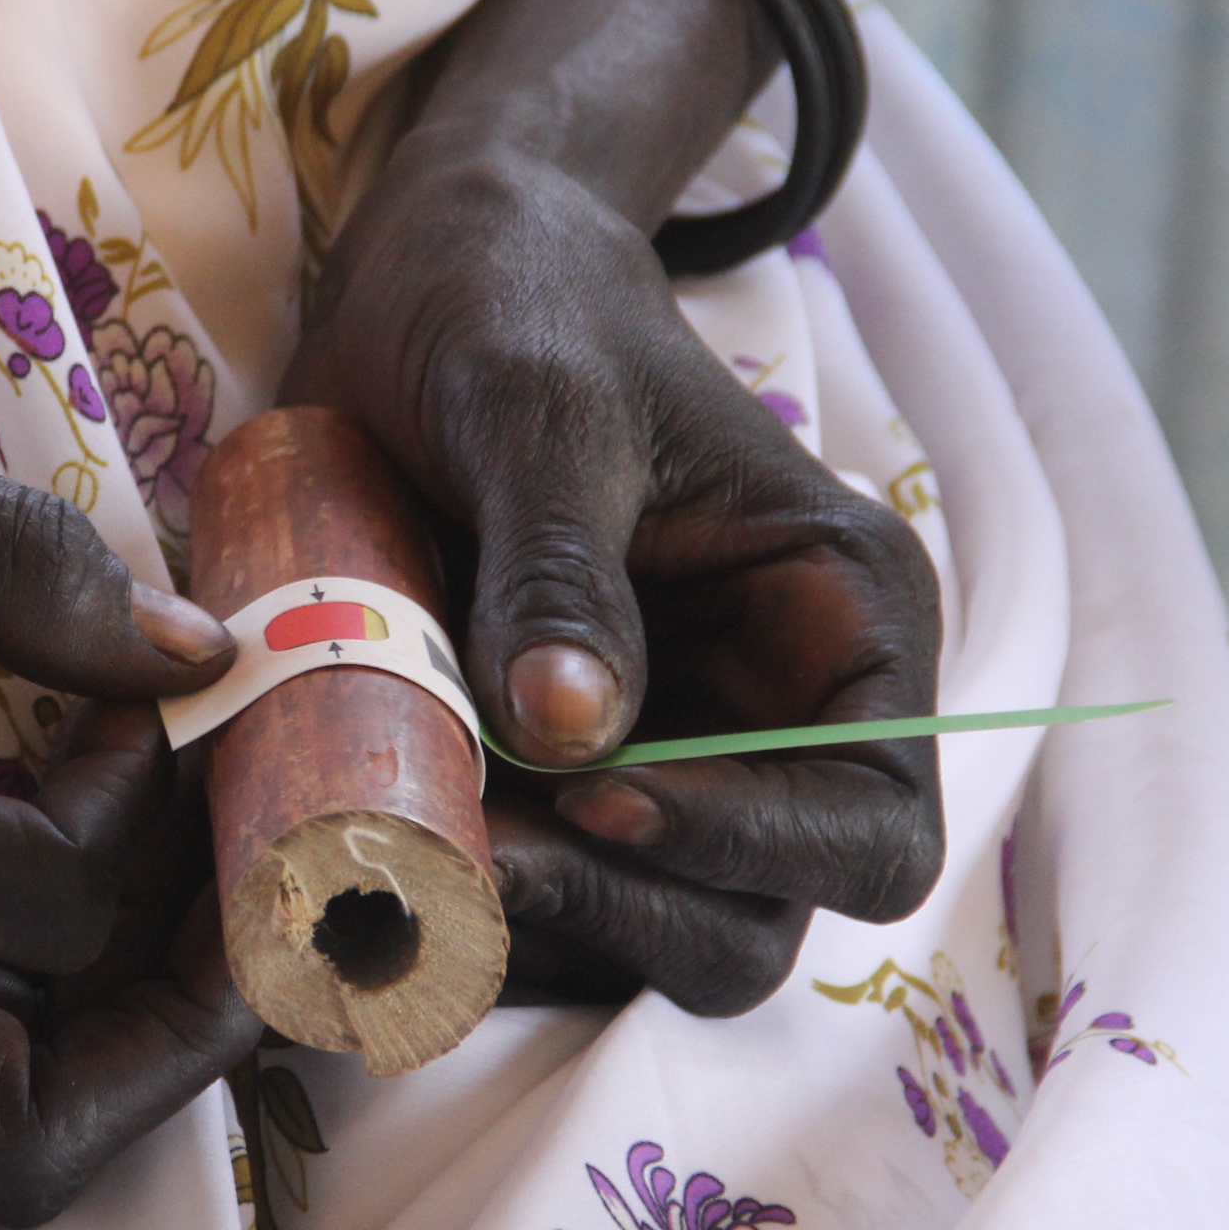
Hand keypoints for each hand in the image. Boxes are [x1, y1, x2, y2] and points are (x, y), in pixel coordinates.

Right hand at [0, 304, 252, 1221]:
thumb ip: (16, 560)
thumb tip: (194, 654)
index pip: (50, 907)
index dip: (163, 805)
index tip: (168, 683)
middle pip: (16, 1126)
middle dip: (173, 1031)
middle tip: (241, 877)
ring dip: (106, 1029)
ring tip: (178, 874)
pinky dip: (19, 990)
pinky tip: (62, 846)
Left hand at [284, 148, 945, 1015]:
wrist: (428, 284)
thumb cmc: (519, 308)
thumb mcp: (540, 409)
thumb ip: (559, 562)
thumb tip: (575, 735)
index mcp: (844, 626)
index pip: (869, 827)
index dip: (751, 845)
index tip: (597, 802)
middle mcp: (776, 726)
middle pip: (754, 924)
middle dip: (620, 913)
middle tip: (470, 855)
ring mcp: (664, 773)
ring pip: (634, 945)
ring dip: (523, 931)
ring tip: (397, 850)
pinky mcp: (549, 794)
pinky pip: (527, 911)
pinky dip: (450, 910)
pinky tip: (359, 853)